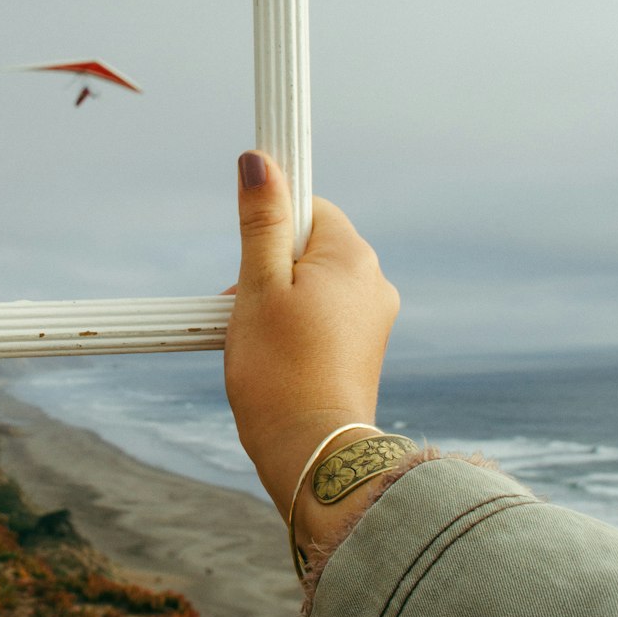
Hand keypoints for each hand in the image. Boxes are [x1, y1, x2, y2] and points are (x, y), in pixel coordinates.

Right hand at [224, 152, 399, 543]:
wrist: (314, 455)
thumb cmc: (279, 373)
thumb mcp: (257, 288)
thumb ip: (260, 222)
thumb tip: (260, 161)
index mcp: (353, 256)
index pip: (309, 206)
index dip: (269, 225)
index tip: (247, 250)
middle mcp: (374, 282)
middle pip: (309, 247)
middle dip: (268, 269)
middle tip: (243, 309)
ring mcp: (374, 318)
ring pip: (314, 285)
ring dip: (278, 301)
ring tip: (258, 342)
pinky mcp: (365, 350)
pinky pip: (325, 317)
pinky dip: (296, 327)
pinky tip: (276, 358)